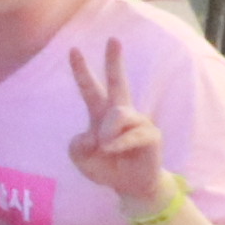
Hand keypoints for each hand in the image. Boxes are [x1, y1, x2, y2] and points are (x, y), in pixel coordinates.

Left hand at [67, 39, 168, 207]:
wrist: (130, 185)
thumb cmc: (106, 167)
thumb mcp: (81, 158)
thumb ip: (77, 145)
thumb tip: (94, 134)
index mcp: (100, 114)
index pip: (90, 88)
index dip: (81, 71)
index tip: (73, 50)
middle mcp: (120, 113)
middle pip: (118, 82)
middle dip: (115, 61)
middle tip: (113, 39)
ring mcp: (137, 121)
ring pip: (117, 115)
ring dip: (106, 134)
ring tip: (106, 149)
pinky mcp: (150, 134)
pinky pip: (129, 134)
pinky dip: (117, 144)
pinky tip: (113, 150)